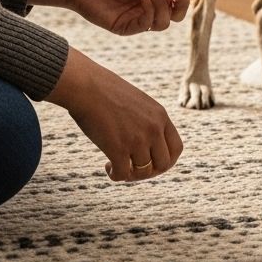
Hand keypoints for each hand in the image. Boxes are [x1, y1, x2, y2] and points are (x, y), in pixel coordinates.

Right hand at [47, 48, 183, 180]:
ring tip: (116, 165)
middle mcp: (153, 129)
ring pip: (144, 172)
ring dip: (131, 175)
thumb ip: (147, 120)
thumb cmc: (105, 91)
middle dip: (150, 172)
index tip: (151, 162)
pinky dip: (116, 175)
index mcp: (160, 115)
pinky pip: (123, 174)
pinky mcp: (118, 148)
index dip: (166, 160)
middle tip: (134, 168)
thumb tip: (146, 144)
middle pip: (164, 164)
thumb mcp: (137, 102)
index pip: (176, 148)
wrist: (85, 85)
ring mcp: (137, 139)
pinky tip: (107, 166)